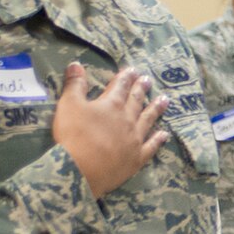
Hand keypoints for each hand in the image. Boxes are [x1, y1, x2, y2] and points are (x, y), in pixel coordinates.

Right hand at [53, 63, 167, 197]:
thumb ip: (75, 85)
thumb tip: (76, 64)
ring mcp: (135, 139)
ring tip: (165, 99)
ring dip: (156, 109)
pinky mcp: (137, 157)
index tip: (134, 70)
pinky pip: (151, 146)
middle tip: (149, 80)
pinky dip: (158, 139)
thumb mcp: (69, 105)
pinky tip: (165, 134)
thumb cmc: (73, 135)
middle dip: (142, 89)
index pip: (120, 87)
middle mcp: (127, 119)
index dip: (126, 78)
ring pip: (148, 120)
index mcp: (111, 105)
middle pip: (136, 101)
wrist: (81, 169)